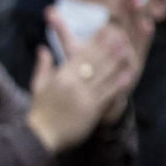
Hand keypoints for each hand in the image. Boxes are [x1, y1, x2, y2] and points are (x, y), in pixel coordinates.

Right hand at [25, 16, 141, 151]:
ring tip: (127, 49)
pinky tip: (127, 76)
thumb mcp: (38, 86)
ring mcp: (84, 96)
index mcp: (61, 77)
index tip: (104, 30)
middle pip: (94, 61)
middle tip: (121, 33)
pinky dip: (117, 84)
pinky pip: (107, 94)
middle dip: (108, 47)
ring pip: (103, 75)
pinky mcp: (92, 110)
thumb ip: (43, 66)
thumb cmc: (40, 112)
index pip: (81, 54)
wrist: (41, 136)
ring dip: (116, 61)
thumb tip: (43, 48)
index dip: (94, 42)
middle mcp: (73, 84)